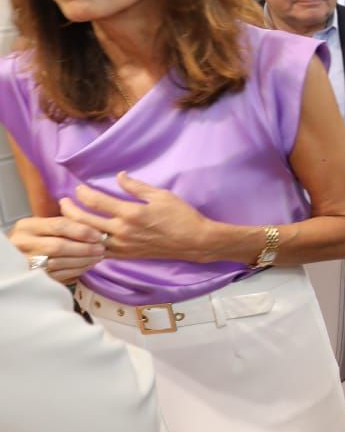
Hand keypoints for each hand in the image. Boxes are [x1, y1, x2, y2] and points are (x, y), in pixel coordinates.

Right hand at [8, 216, 105, 284]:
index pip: (58, 225)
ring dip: (83, 261)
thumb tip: (94, 221)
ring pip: (59, 263)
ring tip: (98, 257)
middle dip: (84, 248)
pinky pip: (58, 276)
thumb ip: (64, 222)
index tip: (98, 235)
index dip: (81, 230)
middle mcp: (23, 244)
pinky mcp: (32, 277)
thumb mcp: (43, 226)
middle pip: (59, 246)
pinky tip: (87, 266)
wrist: (13, 259)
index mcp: (27, 226)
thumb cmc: (35, 239)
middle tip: (101, 248)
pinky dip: (76, 271)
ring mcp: (26, 262)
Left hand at [58, 173, 209, 262]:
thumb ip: (137, 187)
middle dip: (71, 209)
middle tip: (64, 201)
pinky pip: (99, 251)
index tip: (78, 188)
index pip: (97, 202)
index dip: (83, 193)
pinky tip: (83, 238)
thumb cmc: (181, 215)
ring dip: (75, 228)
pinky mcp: (126, 255)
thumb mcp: (161, 195)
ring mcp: (122, 245)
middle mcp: (122, 231)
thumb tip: (119, 176)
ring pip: (88, 238)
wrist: (194, 241)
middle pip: (85, 220)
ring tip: (68, 219)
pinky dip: (88, 244)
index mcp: (130, 213)